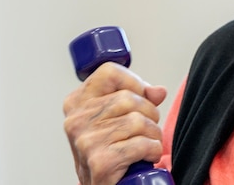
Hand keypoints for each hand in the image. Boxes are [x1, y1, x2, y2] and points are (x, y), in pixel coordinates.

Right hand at [63, 62, 167, 184]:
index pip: (110, 72)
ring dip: (152, 135)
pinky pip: (141, 144)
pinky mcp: (101, 161)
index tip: (141, 97)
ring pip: (137, 121)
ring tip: (146, 144)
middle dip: (148, 114)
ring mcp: (86, 141)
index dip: (134, 83)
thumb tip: (158, 91)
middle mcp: (76, 120)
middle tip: (145, 129)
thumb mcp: (115, 120)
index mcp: (76, 102)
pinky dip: (152, 151)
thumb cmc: (108, 152)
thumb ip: (136, 99)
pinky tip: (146, 157)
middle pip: (128, 97)